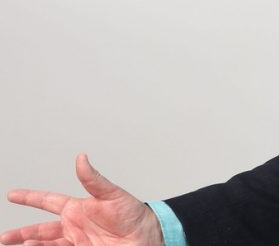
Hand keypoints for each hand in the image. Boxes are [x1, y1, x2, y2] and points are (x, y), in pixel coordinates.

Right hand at [1, 154, 163, 245]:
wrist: (147, 236)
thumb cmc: (133, 214)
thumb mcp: (112, 194)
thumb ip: (93, 179)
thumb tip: (81, 158)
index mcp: (78, 209)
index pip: (48, 201)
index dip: (30, 197)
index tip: (12, 194)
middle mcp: (74, 226)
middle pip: (40, 230)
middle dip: (21, 233)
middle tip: (4, 237)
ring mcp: (77, 242)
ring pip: (46, 245)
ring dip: (32, 245)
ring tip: (19, 245)